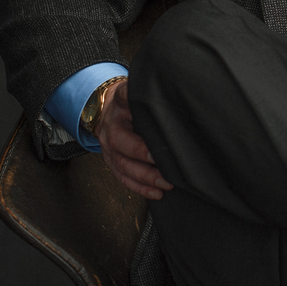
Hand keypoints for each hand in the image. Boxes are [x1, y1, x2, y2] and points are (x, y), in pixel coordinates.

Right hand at [95, 79, 173, 200]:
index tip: (154, 118)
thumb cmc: (130, 104)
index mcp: (121, 103)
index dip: (136, 108)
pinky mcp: (110, 160)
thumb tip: (182, 101)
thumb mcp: (137, 93)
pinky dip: (139, 187)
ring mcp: (107, 145)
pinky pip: (122, 177)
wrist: (104, 109)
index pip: (125, 98)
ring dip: (145, 177)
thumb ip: (154, 97)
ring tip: (165, 184)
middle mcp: (111, 125)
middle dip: (142, 154)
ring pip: (122, 164)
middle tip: (163, 162)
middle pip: (121, 141)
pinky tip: (155, 192)